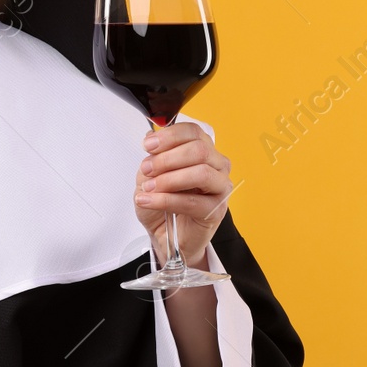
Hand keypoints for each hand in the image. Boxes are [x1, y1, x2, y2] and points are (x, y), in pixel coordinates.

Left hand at [133, 122, 232, 267]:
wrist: (164, 234)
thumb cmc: (162, 203)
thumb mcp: (150, 175)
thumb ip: (153, 156)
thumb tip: (152, 137)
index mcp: (202, 151)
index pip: (193, 132)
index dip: (170, 136)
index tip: (148, 145)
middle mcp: (216, 166)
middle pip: (199, 150)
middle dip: (167, 158)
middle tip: (147, 169)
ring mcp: (219, 187)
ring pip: (201, 173)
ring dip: (169, 179)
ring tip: (148, 188)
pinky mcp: (216, 210)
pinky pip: (193, 201)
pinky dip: (166, 200)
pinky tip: (149, 201)